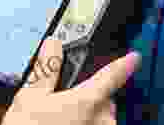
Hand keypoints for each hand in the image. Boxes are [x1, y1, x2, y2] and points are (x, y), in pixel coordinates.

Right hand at [2, 37, 140, 124]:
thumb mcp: (29, 96)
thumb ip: (46, 69)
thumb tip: (53, 46)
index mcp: (88, 100)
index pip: (112, 75)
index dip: (123, 64)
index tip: (133, 58)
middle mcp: (102, 120)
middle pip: (102, 98)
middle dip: (85, 95)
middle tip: (59, 98)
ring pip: (99, 118)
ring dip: (85, 114)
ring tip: (56, 118)